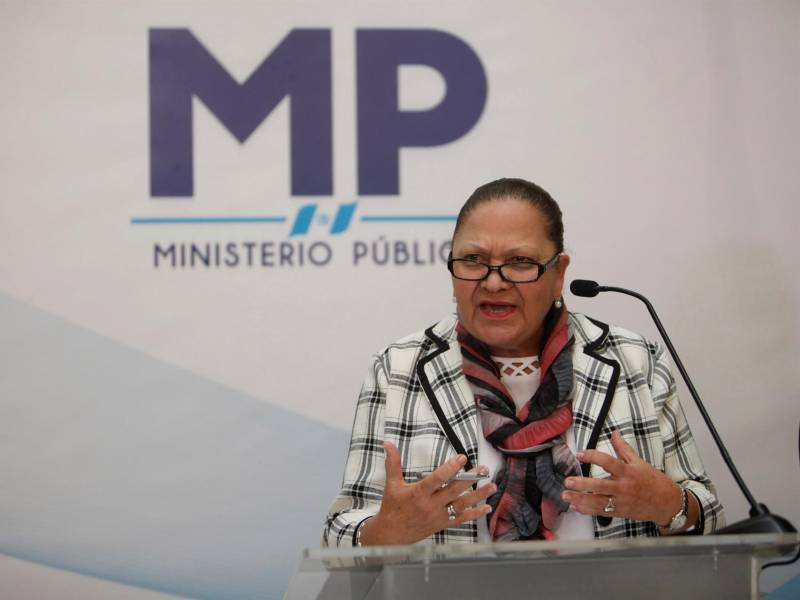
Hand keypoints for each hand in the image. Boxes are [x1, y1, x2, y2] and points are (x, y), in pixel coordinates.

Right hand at [359, 441, 495, 545]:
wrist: (392, 534)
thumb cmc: (392, 506)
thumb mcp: (392, 484)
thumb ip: (393, 463)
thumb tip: (388, 443)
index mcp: (418, 493)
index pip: (437, 479)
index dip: (450, 468)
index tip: (462, 458)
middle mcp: (431, 505)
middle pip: (454, 491)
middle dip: (470, 479)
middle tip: (483, 469)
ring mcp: (438, 516)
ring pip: (461, 504)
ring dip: (478, 495)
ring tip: (492, 485)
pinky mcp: (443, 524)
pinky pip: (461, 519)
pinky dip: (475, 514)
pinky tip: (487, 507)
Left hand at [561, 430, 682, 525]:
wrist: (667, 503)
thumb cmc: (653, 480)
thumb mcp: (639, 462)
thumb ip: (623, 448)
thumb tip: (614, 433)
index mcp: (628, 472)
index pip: (608, 462)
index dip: (593, 456)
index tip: (579, 453)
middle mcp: (623, 487)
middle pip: (601, 486)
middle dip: (583, 485)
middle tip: (568, 481)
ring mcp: (621, 502)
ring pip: (599, 502)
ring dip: (581, 500)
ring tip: (565, 495)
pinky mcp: (620, 512)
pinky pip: (602, 512)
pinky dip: (588, 510)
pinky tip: (575, 507)